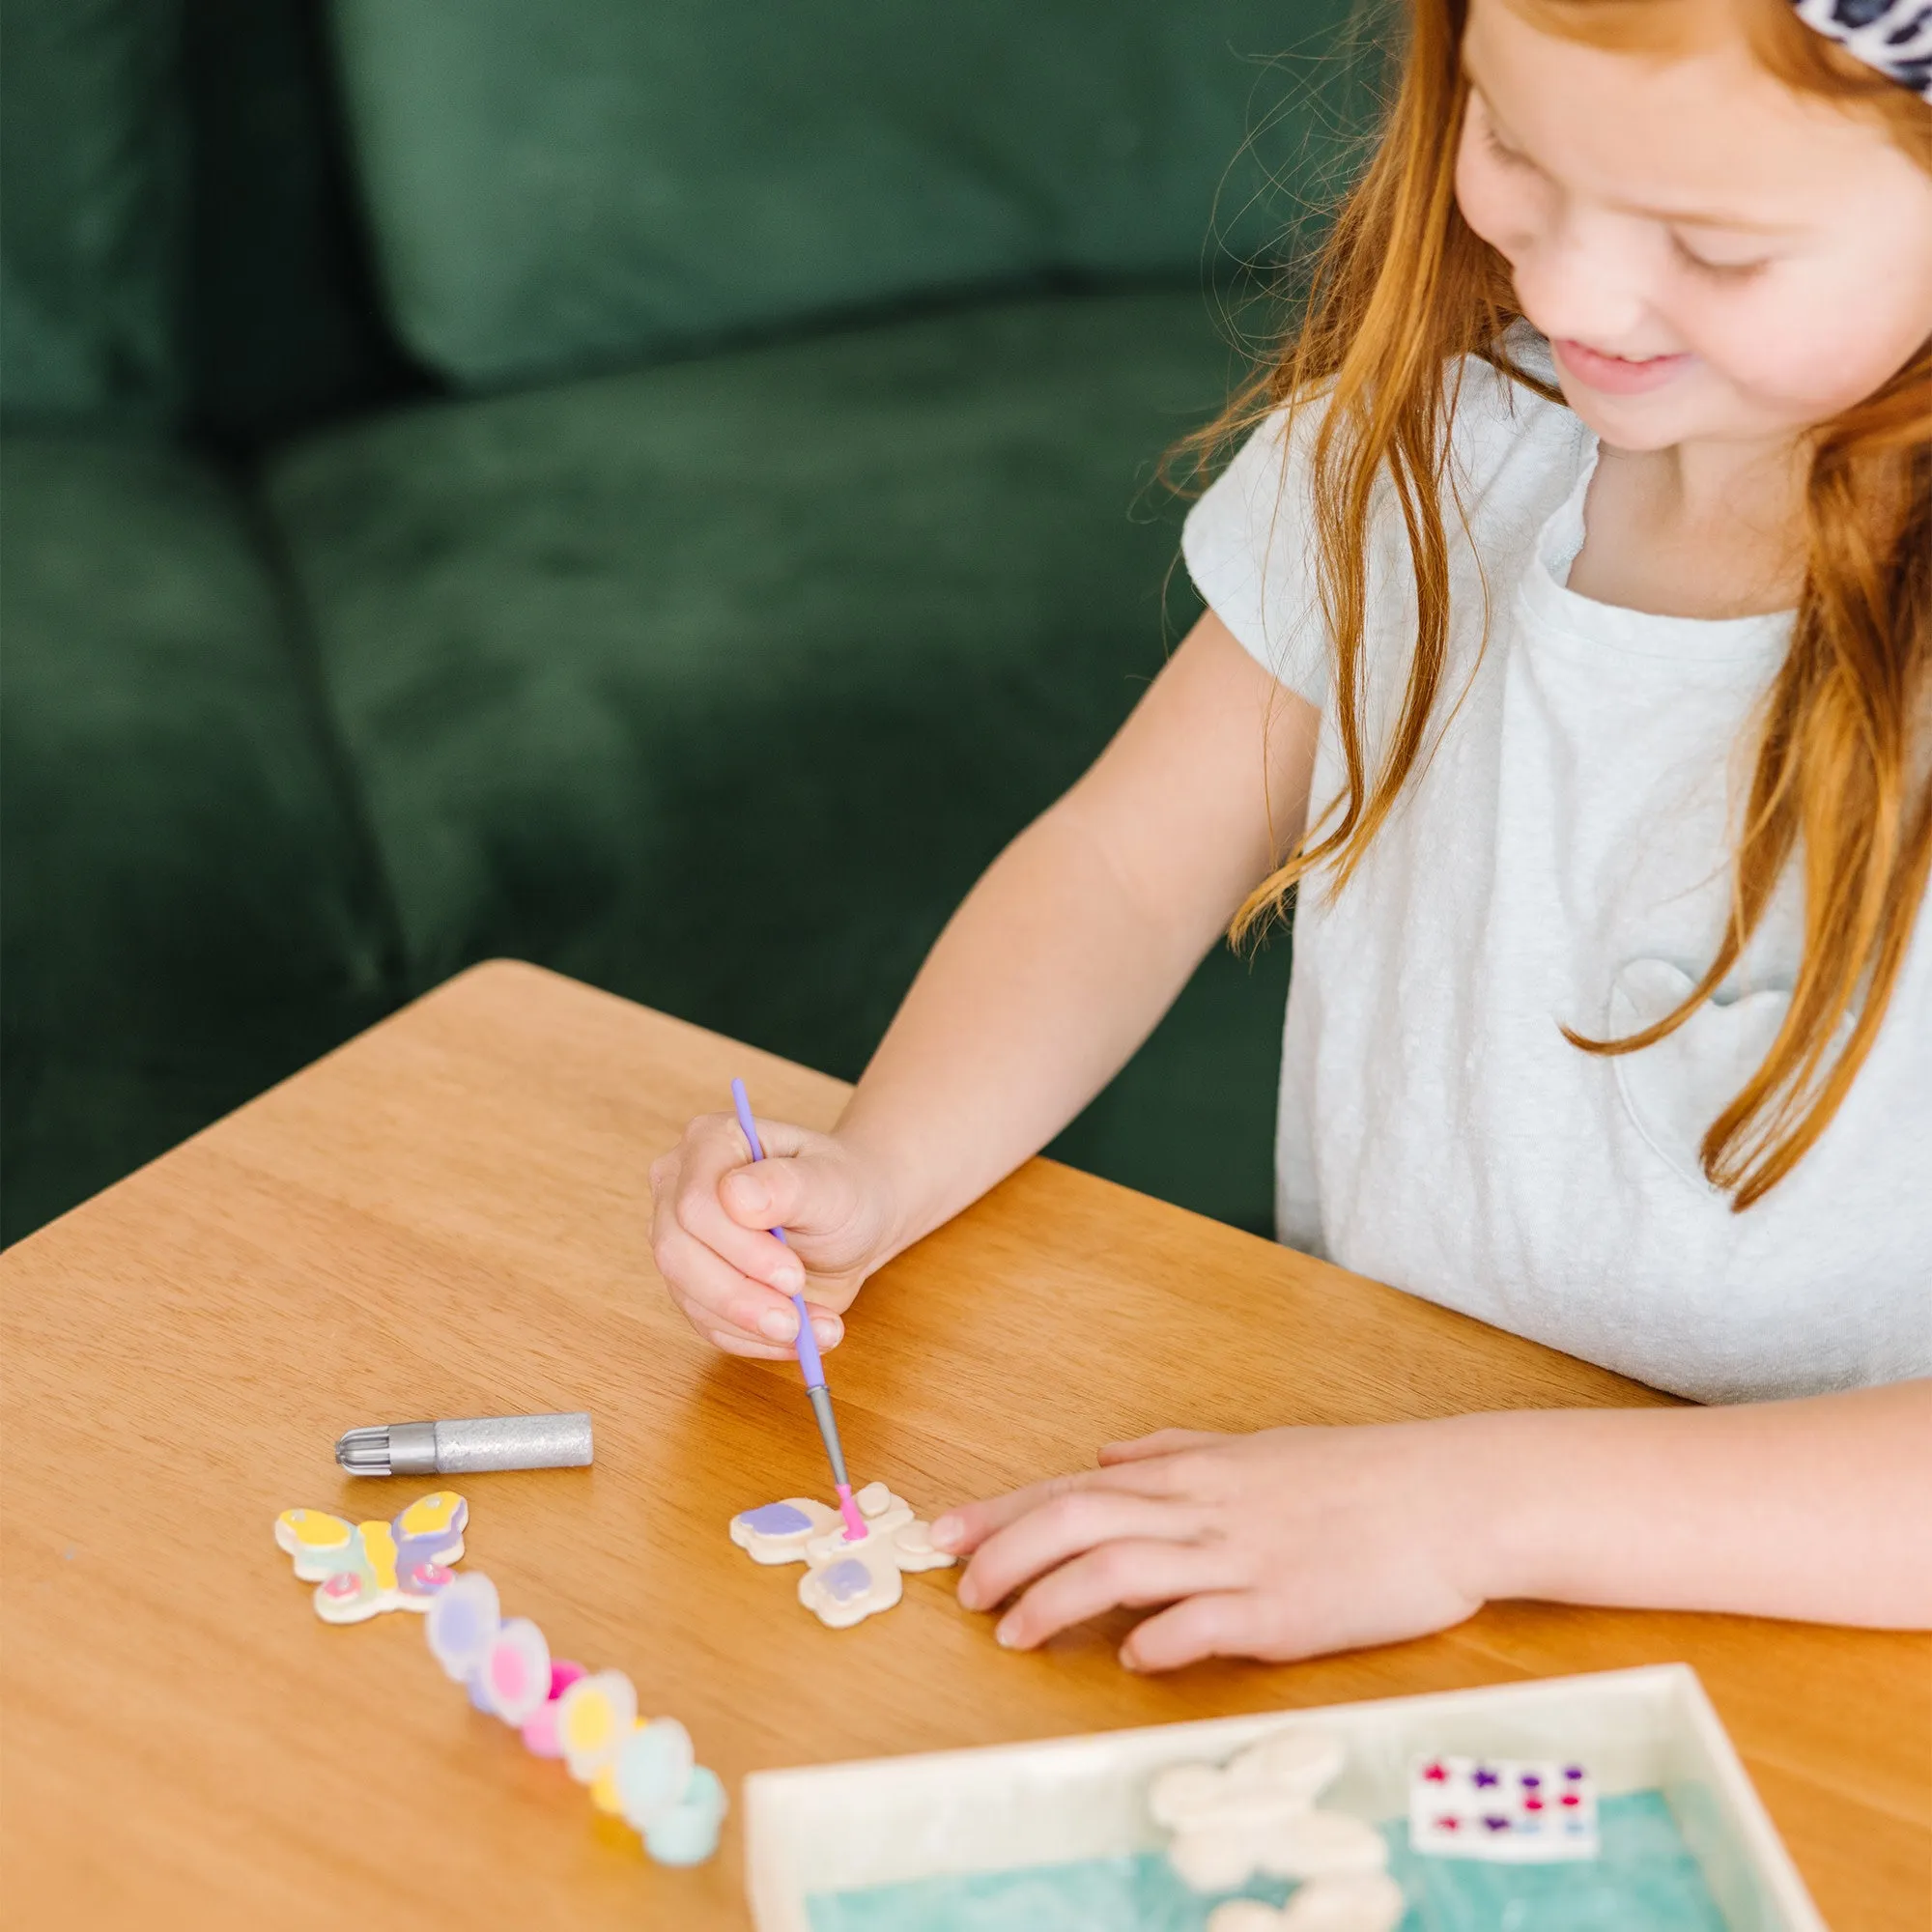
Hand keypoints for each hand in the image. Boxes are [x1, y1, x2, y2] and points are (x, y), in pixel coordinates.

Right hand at [648, 1112, 899, 1358]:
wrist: (855, 1225)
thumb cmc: (844, 1191)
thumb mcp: (832, 1183)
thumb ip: (787, 1186)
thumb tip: (736, 1197)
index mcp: (710, 1142)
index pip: (695, 1202)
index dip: (739, 1247)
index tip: (792, 1275)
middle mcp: (680, 1187)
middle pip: (677, 1252)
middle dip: (738, 1295)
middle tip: (794, 1321)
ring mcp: (681, 1238)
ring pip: (688, 1295)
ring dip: (752, 1325)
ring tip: (815, 1331)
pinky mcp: (693, 1284)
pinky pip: (708, 1324)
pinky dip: (756, 1340)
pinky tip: (802, 1338)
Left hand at [932, 1421, 1493, 1669]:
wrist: (1452, 1495)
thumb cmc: (1356, 1476)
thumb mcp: (1256, 1449)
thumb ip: (1177, 1451)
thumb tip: (1108, 1451)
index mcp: (1194, 1471)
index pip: (1075, 1486)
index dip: (1004, 1510)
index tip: (944, 1533)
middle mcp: (1204, 1508)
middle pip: (1078, 1520)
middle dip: (1008, 1554)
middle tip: (965, 1591)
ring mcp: (1243, 1557)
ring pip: (1122, 1568)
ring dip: (1056, 1600)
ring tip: (1015, 1635)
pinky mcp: (1285, 1606)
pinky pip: (1205, 1622)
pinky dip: (1158, 1639)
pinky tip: (1131, 1658)